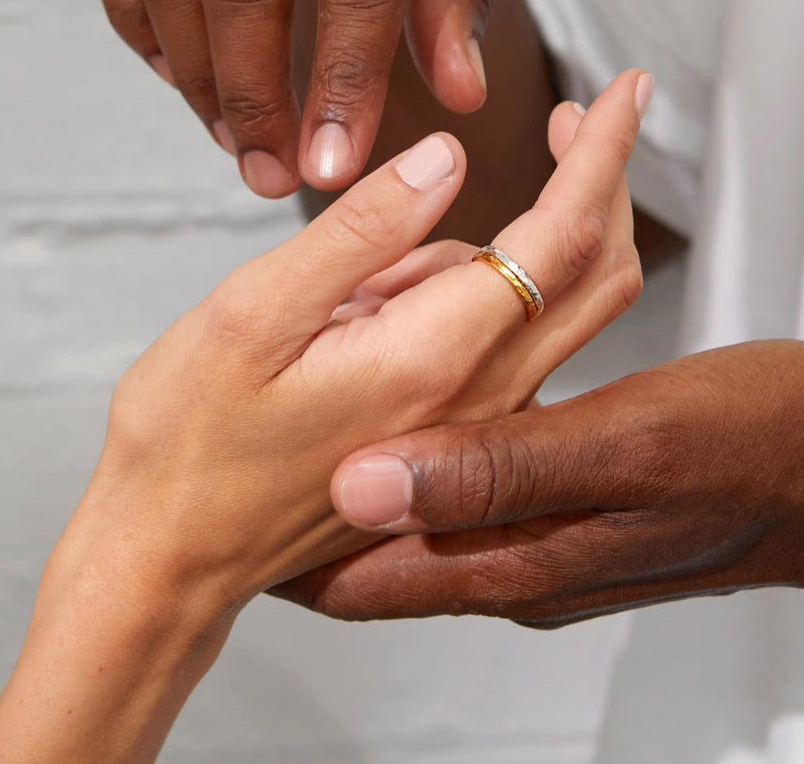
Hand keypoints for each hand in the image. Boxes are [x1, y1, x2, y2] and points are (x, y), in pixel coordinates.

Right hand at [0, 71, 645, 762]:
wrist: (173, 557)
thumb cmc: (191, 442)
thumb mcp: (254, 312)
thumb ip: (363, 232)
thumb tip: (446, 158)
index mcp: (433, 356)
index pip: (560, 237)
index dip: (601, 153)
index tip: (624, 92)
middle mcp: (477, 397)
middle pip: (593, 275)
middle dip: (599, 184)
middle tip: (560, 124)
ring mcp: (472, 423)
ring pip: (538, 303)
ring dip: (488, 251)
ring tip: (354, 281)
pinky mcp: (453, 433)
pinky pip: (494, 339)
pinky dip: (459, 295)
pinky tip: (361, 317)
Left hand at [275, 341, 803, 625]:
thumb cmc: (747, 453)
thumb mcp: (625, 445)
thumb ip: (495, 467)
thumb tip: (364, 486)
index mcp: (520, 561)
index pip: (365, 582)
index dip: (292, 552)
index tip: (233, 513)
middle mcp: (519, 560)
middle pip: (381, 548)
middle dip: (320, 504)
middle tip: (261, 453)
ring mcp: (540, 534)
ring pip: (421, 508)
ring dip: (372, 464)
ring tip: (321, 412)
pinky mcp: (561, 500)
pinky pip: (469, 481)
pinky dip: (432, 438)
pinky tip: (422, 396)